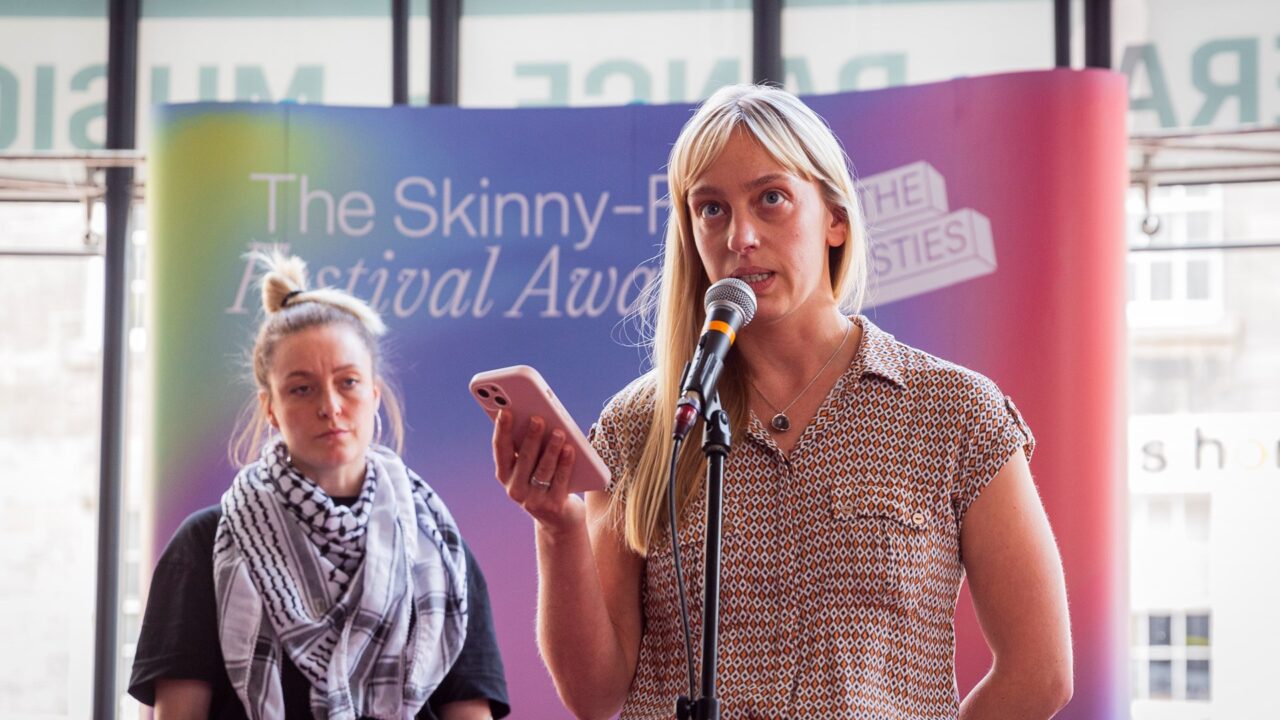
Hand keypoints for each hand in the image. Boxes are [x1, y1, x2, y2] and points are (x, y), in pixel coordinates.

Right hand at [492, 410, 583, 532]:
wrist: (559, 519)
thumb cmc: (545, 481)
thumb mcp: (532, 466)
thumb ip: (530, 446)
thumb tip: (537, 418)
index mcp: (506, 475)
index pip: (501, 450)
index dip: (502, 430)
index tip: (505, 411)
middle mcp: (515, 489)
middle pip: (524, 459)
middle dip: (531, 438)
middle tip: (538, 419)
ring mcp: (533, 500)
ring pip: (543, 469)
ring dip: (551, 449)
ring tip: (559, 432)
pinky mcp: (552, 506)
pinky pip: (560, 481)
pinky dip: (565, 464)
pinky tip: (570, 450)